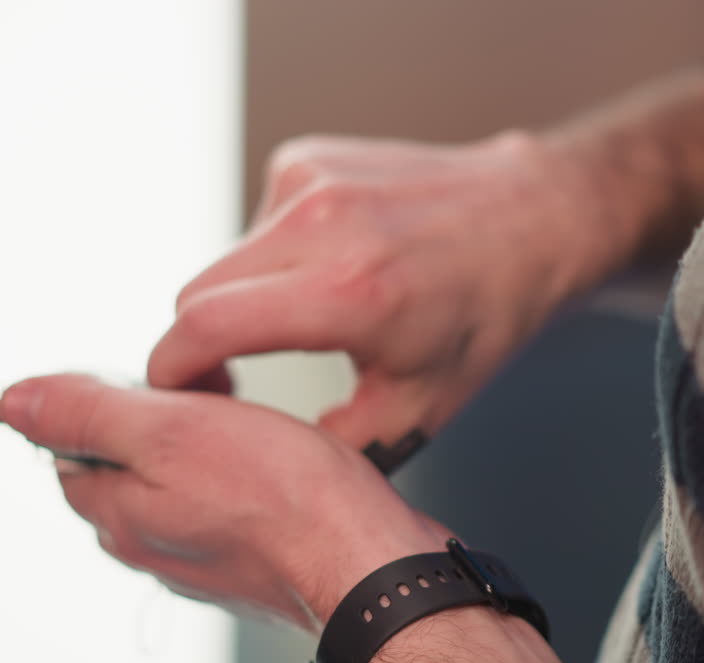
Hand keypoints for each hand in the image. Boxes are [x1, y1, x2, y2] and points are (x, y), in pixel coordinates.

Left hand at [0, 373, 448, 630]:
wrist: (368, 562)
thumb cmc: (284, 500)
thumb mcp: (170, 430)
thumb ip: (87, 413)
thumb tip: (16, 400)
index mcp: (118, 512)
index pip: (69, 446)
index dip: (104, 398)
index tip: (151, 381)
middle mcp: (149, 543)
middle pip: (124, 460)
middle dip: (157, 416)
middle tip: (208, 396)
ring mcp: (198, 555)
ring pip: (177, 477)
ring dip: (202, 439)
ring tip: (246, 422)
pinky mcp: (245, 557)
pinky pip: (222, 499)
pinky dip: (238, 469)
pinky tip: (272, 458)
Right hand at [148, 132, 615, 449]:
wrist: (531, 220)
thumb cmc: (482, 319)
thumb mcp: (416, 410)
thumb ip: (329, 448)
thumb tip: (255, 464)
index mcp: (350, 293)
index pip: (203, 326)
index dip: (172, 374)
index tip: (186, 402)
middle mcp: (321, 223)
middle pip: (196, 295)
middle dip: (201, 345)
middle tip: (233, 381)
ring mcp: (310, 180)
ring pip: (224, 262)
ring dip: (242, 301)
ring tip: (305, 321)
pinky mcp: (307, 158)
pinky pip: (255, 226)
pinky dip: (272, 259)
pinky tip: (329, 266)